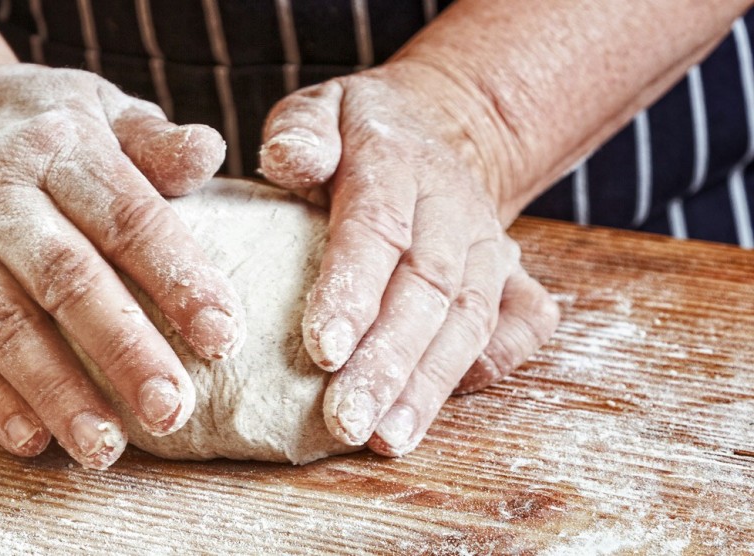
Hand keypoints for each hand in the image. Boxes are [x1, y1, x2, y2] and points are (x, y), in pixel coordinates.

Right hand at [0, 64, 239, 468]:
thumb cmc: (43, 133)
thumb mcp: (104, 112)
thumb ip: (156, 141)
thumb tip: (206, 152)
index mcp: (57, 147)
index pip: (125, 218)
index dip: (177, 279)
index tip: (223, 337)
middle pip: (64, 278)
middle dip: (122, 349)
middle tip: (171, 410)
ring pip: (3, 326)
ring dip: (56, 392)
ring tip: (105, 447)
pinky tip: (34, 442)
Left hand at [259, 61, 559, 456]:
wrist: (438, 127)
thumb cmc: (355, 133)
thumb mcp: (320, 110)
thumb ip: (302, 132)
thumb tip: (290, 162)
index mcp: (397, 163)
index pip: (377, 230)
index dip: (353, 291)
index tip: (323, 349)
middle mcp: (452, 209)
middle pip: (426, 290)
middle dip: (387, 363)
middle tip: (346, 420)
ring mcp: (490, 246)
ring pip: (467, 321)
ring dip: (427, 386)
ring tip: (386, 439)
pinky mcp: (514, 278)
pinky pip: (518, 328)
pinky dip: (487, 370)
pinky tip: (435, 413)